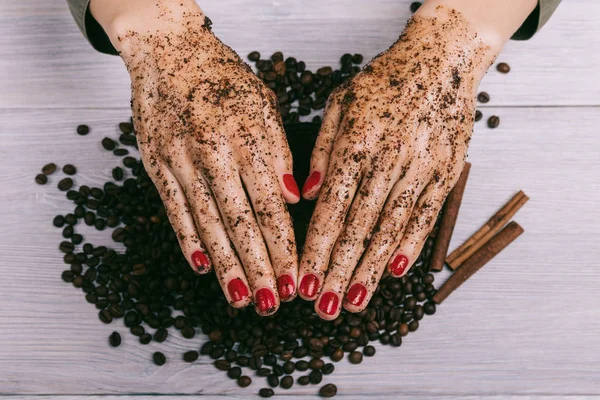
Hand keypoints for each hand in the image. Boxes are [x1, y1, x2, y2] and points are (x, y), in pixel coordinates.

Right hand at [94, 0, 299, 314]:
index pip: (270, 204)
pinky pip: (174, 209)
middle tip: (273, 303)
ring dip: (225, 265)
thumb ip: (279, 152)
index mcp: (246, 137)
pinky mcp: (156, 164)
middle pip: (240, 221)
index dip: (284, 245)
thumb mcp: (263, 105)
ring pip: (207, 223)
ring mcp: (180, 159)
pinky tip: (202, 267)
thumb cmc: (223, 79)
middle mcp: (212, 152)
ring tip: (242, 298)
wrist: (167, 52)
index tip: (297, 277)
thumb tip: (295, 196)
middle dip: (259, 267)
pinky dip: (188, 240)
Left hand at [298, 5, 502, 318]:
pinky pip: (428, 215)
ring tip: (353, 302)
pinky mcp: (447, 172)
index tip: (302, 280)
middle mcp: (390, 159)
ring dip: (372, 269)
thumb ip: (323, 150)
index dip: (316, 247)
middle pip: (360, 226)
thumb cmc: (384, 81)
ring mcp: (422, 167)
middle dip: (339, 270)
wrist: (441, 61)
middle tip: (323, 307)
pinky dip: (413, 245)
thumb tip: (307, 194)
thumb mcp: (341, 102)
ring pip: (393, 228)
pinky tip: (398, 273)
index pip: (332, 207)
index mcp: (358, 141)